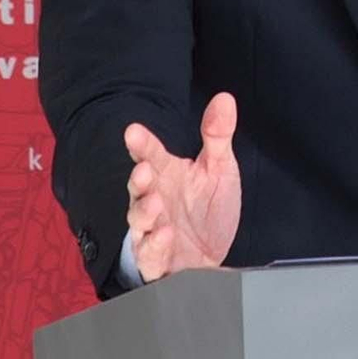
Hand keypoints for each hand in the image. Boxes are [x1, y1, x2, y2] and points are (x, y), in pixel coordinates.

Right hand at [123, 92, 241, 281]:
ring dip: (144, 212)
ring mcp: (153, 231)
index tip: (133, 131)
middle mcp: (155, 201)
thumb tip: (224, 99)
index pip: (150, 155)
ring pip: (139, 222)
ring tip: (156, 202)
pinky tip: (165, 234)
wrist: (212, 253)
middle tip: (144, 170)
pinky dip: (155, 246)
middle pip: (139, 189)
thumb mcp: (219, 169)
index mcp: (167, 175)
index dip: (141, 144)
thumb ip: (218, 136)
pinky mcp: (158, 259)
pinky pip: (150, 255)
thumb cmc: (208, 209)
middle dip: (139, 180)